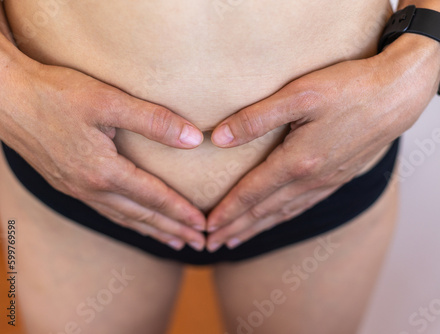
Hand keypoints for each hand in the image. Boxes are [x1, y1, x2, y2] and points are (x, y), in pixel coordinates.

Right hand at [0, 55, 205, 250]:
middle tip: (198, 244)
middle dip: (172, 230)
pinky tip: (133, 220)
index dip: (180, 212)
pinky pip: (104, 210)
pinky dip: (126, 220)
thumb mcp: (108, 101)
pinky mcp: (66, 183)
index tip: (202, 225)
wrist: (5, 98)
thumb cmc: (56, 94)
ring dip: (151, 231)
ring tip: (173, 242)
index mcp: (103, 171)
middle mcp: (90, 188)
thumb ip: (153, 121)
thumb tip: (193, 139)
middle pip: (141, 216)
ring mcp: (76, 189)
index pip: (154, 198)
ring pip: (122, 217)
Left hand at [205, 34, 439, 250]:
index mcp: (298, 161)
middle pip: (265, 211)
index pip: (252, 193)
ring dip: (258, 228)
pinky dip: (284, 217)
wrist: (399, 95)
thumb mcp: (300, 94)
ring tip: (238, 240)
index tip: (207, 227)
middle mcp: (312, 179)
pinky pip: (305, 205)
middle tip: (212, 245)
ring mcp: (328, 181)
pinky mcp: (340, 176)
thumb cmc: (350, 88)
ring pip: (284, 213)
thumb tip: (220, 138)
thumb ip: (257, 117)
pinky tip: (278, 218)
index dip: (227, 211)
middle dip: (236, 228)